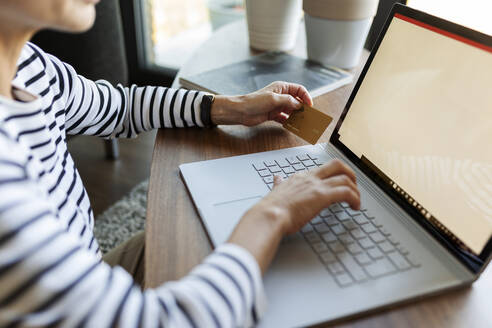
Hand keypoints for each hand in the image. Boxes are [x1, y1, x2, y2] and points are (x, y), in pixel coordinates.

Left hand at [210, 81, 313, 125]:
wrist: (241, 111)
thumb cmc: (254, 101)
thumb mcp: (274, 99)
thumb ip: (289, 101)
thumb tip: (300, 105)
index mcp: (282, 87)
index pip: (299, 90)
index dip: (306, 97)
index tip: (310, 106)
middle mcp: (281, 96)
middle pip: (297, 101)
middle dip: (303, 108)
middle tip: (308, 116)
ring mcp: (277, 106)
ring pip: (292, 111)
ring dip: (297, 116)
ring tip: (302, 122)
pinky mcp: (273, 115)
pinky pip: (285, 118)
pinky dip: (289, 122)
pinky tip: (292, 126)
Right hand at [228, 159, 359, 273]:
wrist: (269, 215)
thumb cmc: (271, 209)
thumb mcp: (276, 191)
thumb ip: (279, 184)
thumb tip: (277, 178)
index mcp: (300, 177)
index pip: (322, 169)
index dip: (334, 175)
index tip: (339, 184)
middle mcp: (310, 178)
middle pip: (337, 165)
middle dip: (350, 174)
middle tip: (354, 186)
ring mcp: (316, 186)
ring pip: (345, 179)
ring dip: (355, 190)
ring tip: (357, 201)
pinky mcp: (322, 196)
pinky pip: (346, 193)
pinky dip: (355, 199)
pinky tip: (355, 207)